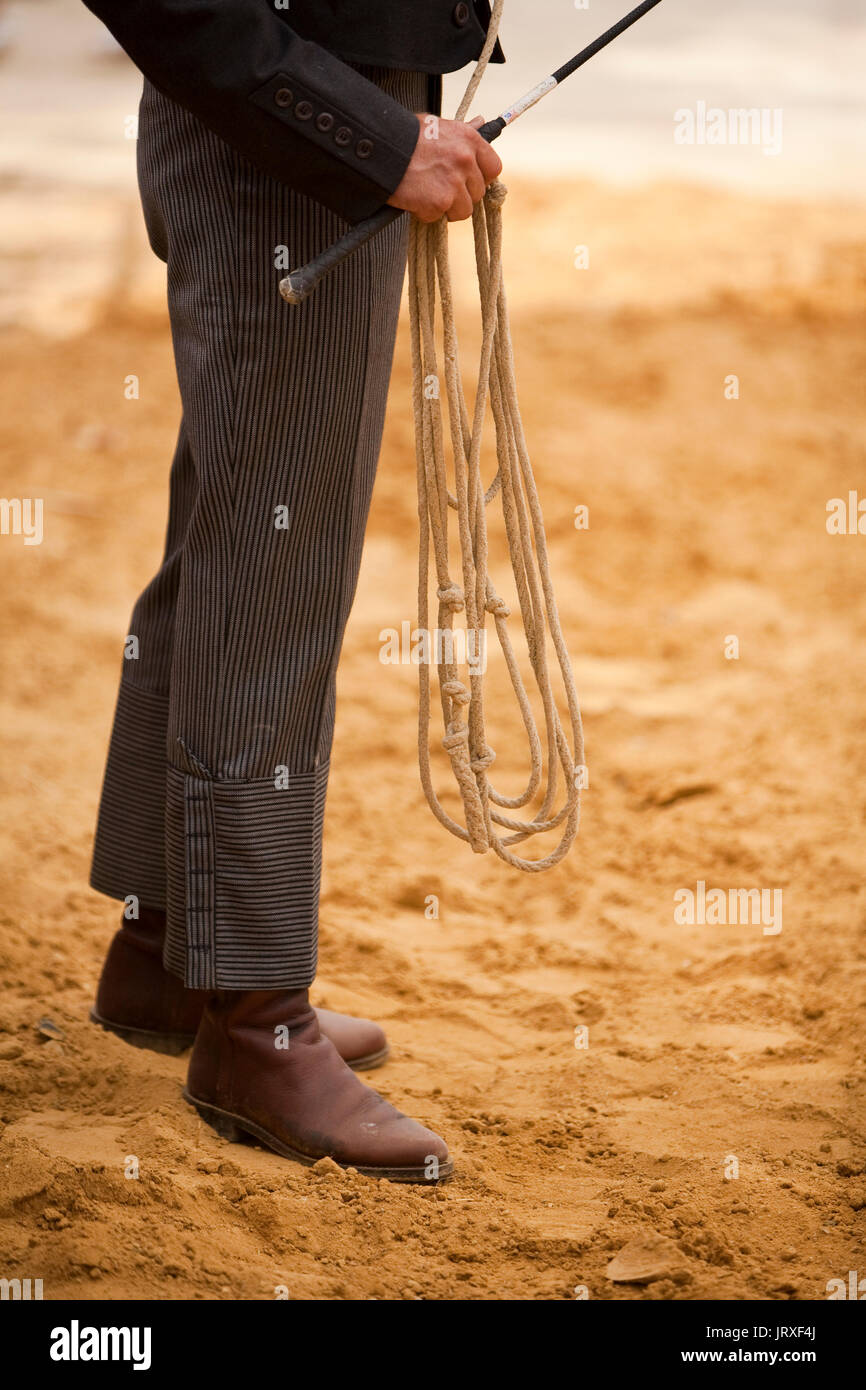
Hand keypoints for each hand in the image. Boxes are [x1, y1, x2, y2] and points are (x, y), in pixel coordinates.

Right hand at [387, 114, 501, 222]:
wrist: (381, 150)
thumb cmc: (405, 136)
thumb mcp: (437, 125)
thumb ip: (462, 131)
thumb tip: (481, 122)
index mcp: (469, 139)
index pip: (493, 167)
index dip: (482, 177)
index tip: (470, 180)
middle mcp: (465, 160)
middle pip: (478, 193)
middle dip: (461, 195)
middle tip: (441, 188)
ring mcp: (454, 183)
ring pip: (463, 210)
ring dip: (446, 208)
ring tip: (428, 195)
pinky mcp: (439, 202)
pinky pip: (438, 217)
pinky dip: (425, 213)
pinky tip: (414, 198)